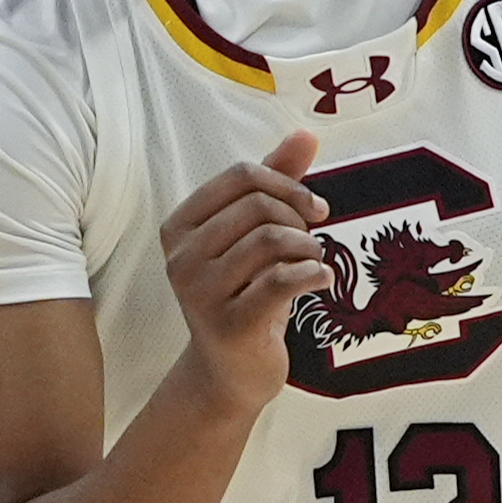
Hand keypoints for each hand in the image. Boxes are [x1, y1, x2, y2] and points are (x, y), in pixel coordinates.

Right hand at [160, 131, 330, 411]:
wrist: (232, 370)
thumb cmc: (246, 292)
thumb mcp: (256, 234)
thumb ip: (276, 182)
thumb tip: (307, 132)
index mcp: (180, 226)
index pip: (241, 175)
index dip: (288, 183)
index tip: (315, 208)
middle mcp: (181, 257)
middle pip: (259, 206)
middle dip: (299, 220)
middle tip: (312, 243)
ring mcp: (200, 292)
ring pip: (273, 240)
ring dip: (310, 248)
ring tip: (314, 263)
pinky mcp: (229, 324)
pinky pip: (283, 278)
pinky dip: (314, 273)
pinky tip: (321, 281)